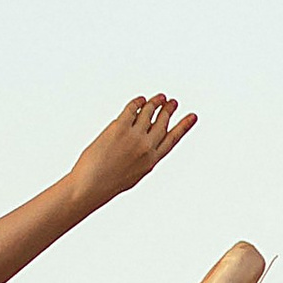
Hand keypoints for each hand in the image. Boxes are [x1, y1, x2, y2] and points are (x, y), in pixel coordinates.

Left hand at [66, 93, 195, 212]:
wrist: (90, 185)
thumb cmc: (106, 183)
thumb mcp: (132, 174)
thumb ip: (141, 159)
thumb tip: (144, 145)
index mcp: (151, 160)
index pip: (173, 138)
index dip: (184, 126)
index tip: (192, 117)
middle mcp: (145, 147)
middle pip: (162, 123)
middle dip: (169, 110)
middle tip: (172, 102)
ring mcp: (134, 136)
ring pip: (149, 113)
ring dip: (155, 103)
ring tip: (159, 98)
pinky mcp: (120, 128)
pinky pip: (132, 109)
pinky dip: (138, 102)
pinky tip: (140, 100)